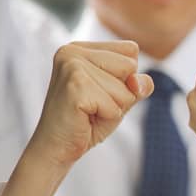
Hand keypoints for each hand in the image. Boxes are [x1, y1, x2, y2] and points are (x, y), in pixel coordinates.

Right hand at [5, 43, 151, 195]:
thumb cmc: (89, 120)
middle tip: (94, 105)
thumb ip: (139, 83)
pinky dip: (108, 117)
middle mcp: (72, 51)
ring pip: (126, 88)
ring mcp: (71, 66)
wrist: (57, 147)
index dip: (126, 77)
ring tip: (89, 112)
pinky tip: (85, 118)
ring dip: (114, 107)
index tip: (100, 90)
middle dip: (122, 93)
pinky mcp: (75, 87)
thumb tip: (138, 81)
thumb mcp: (122, 96)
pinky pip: (116, 105)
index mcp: (81, 48)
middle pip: (131, 67)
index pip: (131, 51)